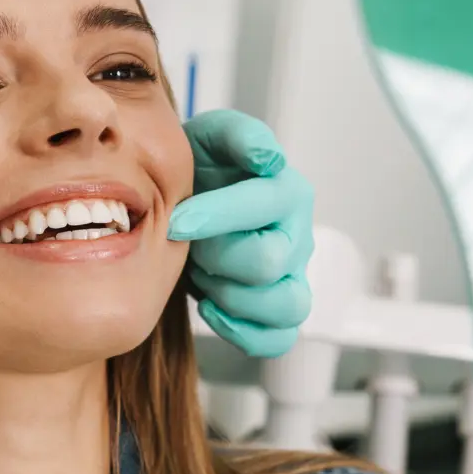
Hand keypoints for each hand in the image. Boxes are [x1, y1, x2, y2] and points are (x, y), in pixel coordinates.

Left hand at [169, 110, 313, 357]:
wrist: (188, 198)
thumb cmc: (200, 169)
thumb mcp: (210, 137)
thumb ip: (237, 135)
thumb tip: (267, 157)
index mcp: (286, 191)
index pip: (264, 207)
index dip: (216, 216)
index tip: (175, 221)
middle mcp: (296, 235)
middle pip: (268, 262)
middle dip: (216, 256)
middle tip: (188, 244)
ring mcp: (291, 276)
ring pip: (285, 306)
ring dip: (232, 296)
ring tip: (203, 275)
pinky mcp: (277, 307)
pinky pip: (278, 337)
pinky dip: (244, 331)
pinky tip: (211, 308)